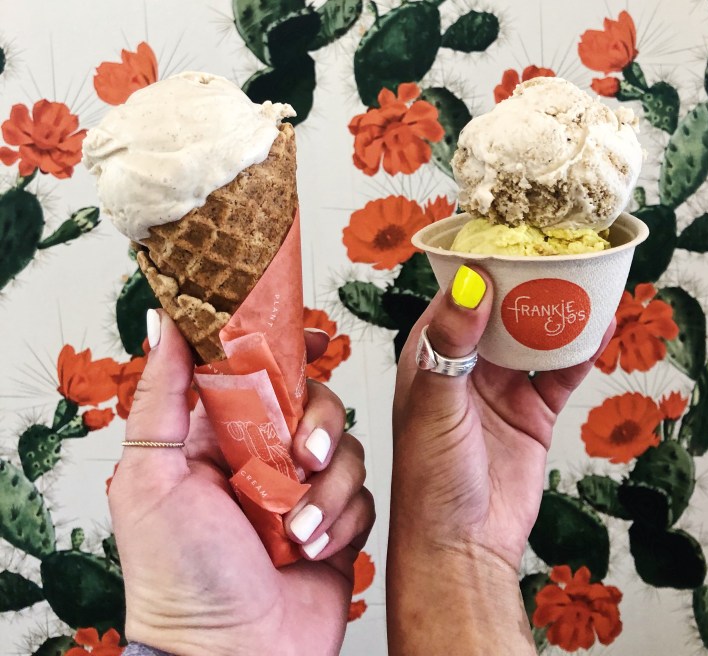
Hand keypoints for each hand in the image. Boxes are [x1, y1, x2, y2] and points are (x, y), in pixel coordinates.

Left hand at [109, 314, 373, 655]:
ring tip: (298, 528)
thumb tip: (165, 322)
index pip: (256, 371)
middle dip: (318, 421)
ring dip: (328, 485)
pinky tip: (313, 549)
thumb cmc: (179, 579)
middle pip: (313, 400)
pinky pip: (363, 492)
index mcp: (216, 438)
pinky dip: (343, 517)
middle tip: (303, 455)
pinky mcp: (336, 525)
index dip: (286, 348)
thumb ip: (162, 394)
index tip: (312, 337)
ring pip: (345, 445)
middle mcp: (261, 459)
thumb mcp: (152, 477)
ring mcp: (300, 493)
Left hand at [388, 266, 612, 654]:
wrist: (461, 548)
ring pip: (535, 334)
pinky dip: (581, 349)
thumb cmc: (429, 481)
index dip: (484, 264)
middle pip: (503, 308)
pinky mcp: (534, 411)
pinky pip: (561, 371)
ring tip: (587, 276)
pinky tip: (600, 325)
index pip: (459, 294)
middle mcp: (466, 362)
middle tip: (560, 248)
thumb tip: (471, 284)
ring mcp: (503, 385)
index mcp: (431, 352)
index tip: (513, 234)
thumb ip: (453, 344)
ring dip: (558, 310)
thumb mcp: (435, 404)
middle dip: (529, 280)